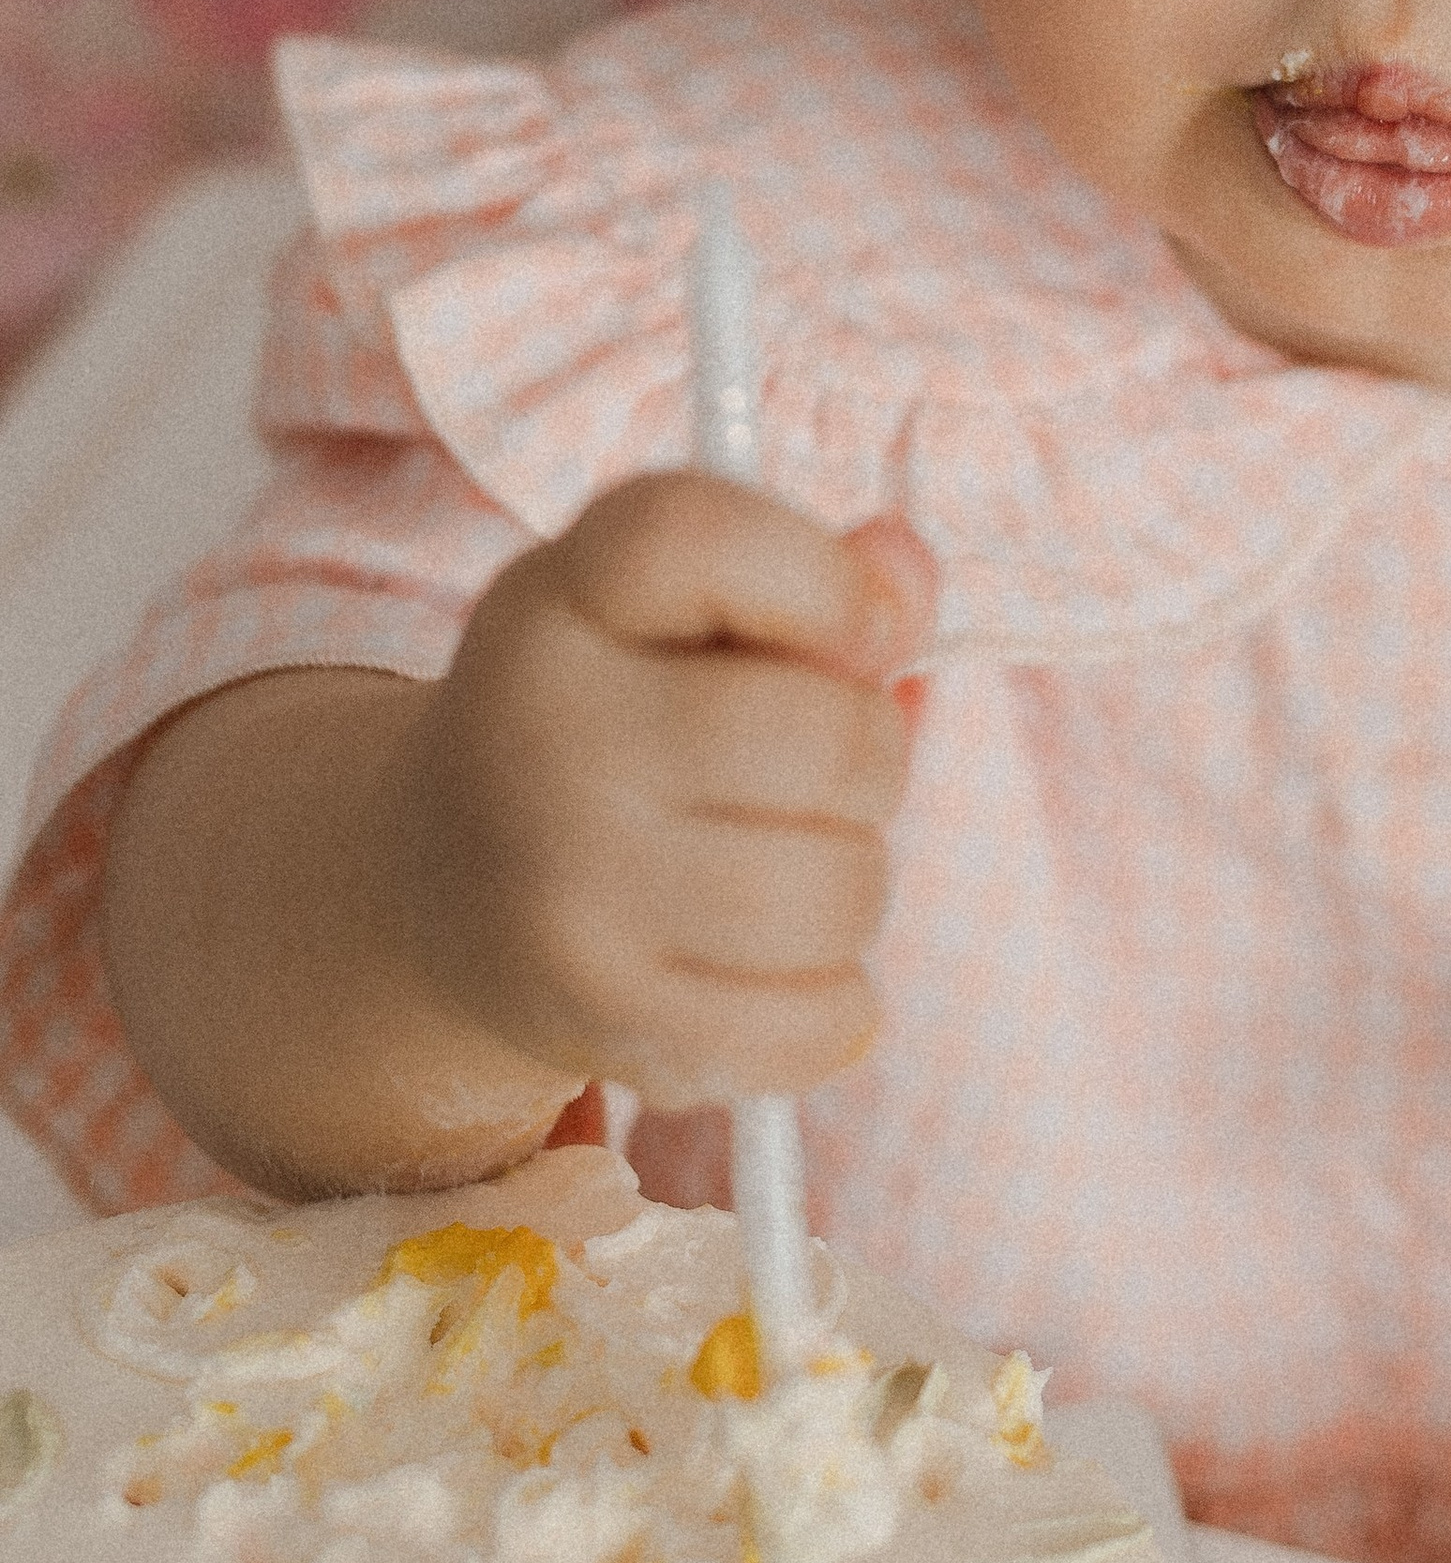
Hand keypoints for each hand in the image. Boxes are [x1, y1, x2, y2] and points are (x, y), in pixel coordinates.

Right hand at [391, 473, 933, 1107]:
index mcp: (556, 605)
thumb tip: (904, 578)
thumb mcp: (670, 608)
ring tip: (779, 859)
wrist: (434, 892)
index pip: (699, 539)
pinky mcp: (607, 1023)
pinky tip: (770, 963)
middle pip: (832, 739)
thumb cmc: (605, 720)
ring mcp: (570, 897)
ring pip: (843, 888)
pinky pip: (820, 1022)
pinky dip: (832, 999)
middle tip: (812, 765)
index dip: (822, 577)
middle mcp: (544, 745)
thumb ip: (808, 573)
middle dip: (866, 752)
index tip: (852, 625)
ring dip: (852, 877)